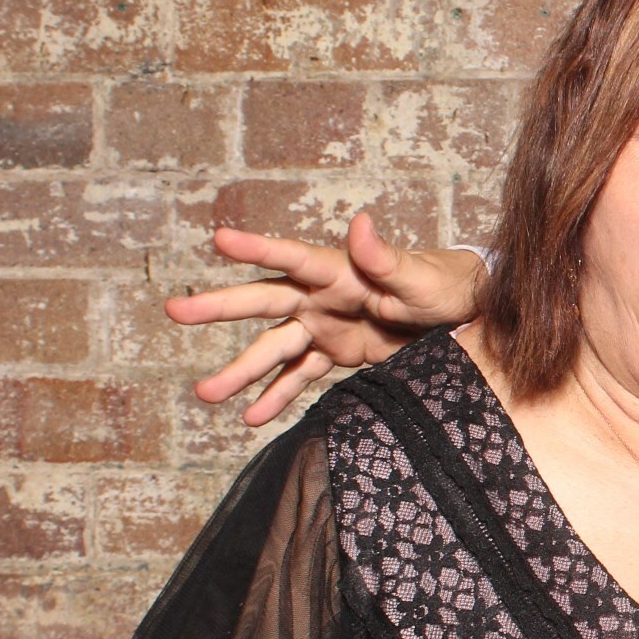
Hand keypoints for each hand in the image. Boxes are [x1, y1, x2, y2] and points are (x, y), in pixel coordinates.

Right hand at [166, 210, 487, 425]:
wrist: (463, 316)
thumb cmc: (443, 286)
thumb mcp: (418, 277)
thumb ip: (386, 257)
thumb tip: (361, 221)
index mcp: (339, 270)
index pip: (291, 257)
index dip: (257, 249)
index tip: (218, 240)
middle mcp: (321, 296)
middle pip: (263, 301)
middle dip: (218, 307)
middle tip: (174, 310)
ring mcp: (324, 326)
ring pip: (273, 349)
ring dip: (240, 371)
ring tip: (205, 394)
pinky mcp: (335, 352)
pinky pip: (299, 376)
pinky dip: (277, 396)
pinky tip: (251, 417)